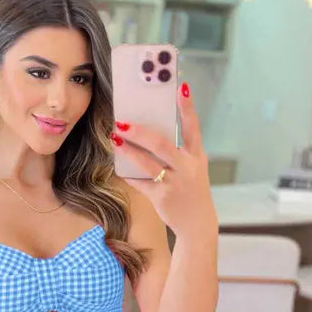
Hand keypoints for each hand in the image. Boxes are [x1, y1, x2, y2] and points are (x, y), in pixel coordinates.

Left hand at [110, 82, 217, 237]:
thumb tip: (146, 134)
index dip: (187, 108)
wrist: (197, 223)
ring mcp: (174, 183)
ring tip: (114, 139)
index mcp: (196, 156)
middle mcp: (187, 168)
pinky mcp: (161, 197)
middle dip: (140, 132)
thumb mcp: (191, 169)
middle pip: (161, 145)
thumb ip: (175, 153)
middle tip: (122, 122)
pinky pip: (140, 183)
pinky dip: (128, 175)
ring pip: (147, 164)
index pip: (193, 128)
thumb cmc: (191, 190)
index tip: (181, 87)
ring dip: (128, 151)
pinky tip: (118, 168)